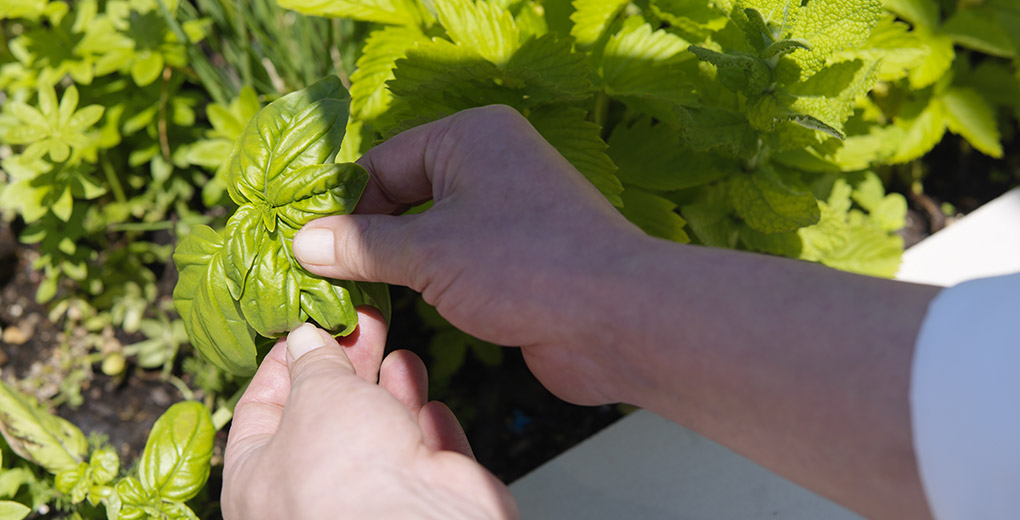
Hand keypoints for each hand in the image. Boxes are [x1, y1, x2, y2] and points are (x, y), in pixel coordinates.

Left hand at [221, 308, 517, 518]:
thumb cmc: (344, 471)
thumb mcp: (317, 393)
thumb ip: (314, 361)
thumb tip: (306, 338)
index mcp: (259, 479)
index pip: (260, 409)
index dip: (285, 361)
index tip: (308, 324)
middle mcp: (312, 492)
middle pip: (328, 415)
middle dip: (348, 364)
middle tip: (365, 322)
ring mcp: (371, 500)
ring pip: (381, 435)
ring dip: (392, 391)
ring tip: (400, 354)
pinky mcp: (426, 500)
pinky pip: (426, 457)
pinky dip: (429, 428)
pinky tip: (432, 405)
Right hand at [292, 105, 646, 404]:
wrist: (616, 320)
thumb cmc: (525, 265)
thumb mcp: (429, 251)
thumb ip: (363, 246)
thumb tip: (304, 240)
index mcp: (471, 138)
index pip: (384, 162)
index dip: (341, 203)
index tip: (301, 241)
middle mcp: (491, 167)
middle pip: (405, 196)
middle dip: (362, 236)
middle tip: (312, 272)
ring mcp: (508, 216)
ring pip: (429, 234)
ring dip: (391, 264)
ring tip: (341, 294)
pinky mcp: (518, 262)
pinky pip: (455, 264)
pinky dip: (424, 283)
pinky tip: (393, 307)